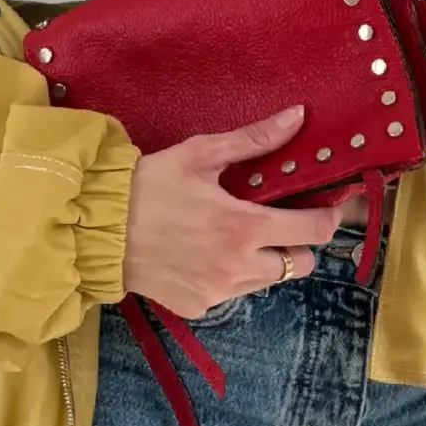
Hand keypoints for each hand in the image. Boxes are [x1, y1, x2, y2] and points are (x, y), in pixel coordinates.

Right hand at [121, 105, 345, 320]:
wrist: (97, 229)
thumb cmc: (148, 186)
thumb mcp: (201, 154)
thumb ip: (254, 140)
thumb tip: (297, 117)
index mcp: (245, 227)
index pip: (314, 232)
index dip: (328, 218)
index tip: (327, 207)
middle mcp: (238, 268)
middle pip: (300, 266)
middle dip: (298, 244)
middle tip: (279, 222)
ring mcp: (219, 293)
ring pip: (267, 282)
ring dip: (264, 260)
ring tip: (236, 235)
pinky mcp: (198, 307)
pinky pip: (232, 294)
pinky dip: (230, 276)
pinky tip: (205, 254)